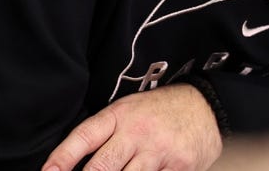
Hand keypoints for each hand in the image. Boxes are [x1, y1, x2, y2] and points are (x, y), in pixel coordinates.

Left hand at [42, 84, 222, 170]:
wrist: (206, 105)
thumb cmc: (159, 112)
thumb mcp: (129, 111)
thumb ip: (105, 134)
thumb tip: (72, 164)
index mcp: (120, 115)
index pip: (84, 137)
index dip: (62, 159)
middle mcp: (138, 131)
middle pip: (102, 168)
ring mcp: (159, 150)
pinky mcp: (179, 166)